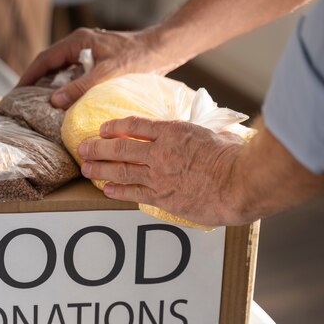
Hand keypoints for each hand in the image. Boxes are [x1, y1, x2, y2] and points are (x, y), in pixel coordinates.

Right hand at [18, 27, 179, 108]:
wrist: (161, 51)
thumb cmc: (137, 59)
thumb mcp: (106, 75)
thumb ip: (79, 87)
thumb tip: (54, 101)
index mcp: (78, 42)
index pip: (45, 59)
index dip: (29, 75)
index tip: (16, 91)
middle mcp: (80, 44)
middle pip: (50, 63)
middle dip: (36, 81)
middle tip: (24, 100)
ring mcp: (89, 52)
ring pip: (63, 69)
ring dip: (52, 84)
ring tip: (40, 104)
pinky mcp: (98, 61)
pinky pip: (75, 74)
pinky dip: (68, 87)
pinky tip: (67, 101)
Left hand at [77, 116, 247, 225]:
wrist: (239, 184)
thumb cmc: (234, 157)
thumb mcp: (216, 133)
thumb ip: (199, 132)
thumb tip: (198, 132)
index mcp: (173, 131)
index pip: (136, 126)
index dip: (116, 126)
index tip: (103, 129)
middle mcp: (161, 152)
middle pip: (120, 148)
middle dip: (98, 147)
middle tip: (83, 148)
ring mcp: (159, 175)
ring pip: (121, 170)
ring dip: (101, 168)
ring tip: (86, 168)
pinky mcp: (162, 197)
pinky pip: (133, 193)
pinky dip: (118, 190)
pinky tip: (106, 189)